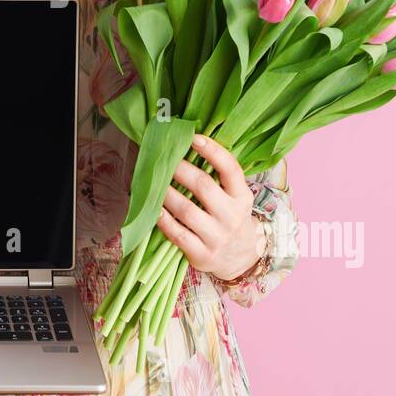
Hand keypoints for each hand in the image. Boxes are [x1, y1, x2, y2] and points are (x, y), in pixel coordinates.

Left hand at [156, 133, 266, 282]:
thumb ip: (219, 177)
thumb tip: (186, 146)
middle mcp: (232, 216)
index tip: (194, 138)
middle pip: (204, 187)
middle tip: (164, 159)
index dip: (213, 151)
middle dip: (180, 169)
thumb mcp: (235, 197)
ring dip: (166, 194)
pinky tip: (153, 208)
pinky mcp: (202, 254)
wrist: (240, 258)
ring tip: (153, 182)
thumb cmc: (230, 217)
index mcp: (242, 197)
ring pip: (187, 211)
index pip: (231, 169)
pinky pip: (178, 234)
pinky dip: (163, 220)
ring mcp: (217, 237)